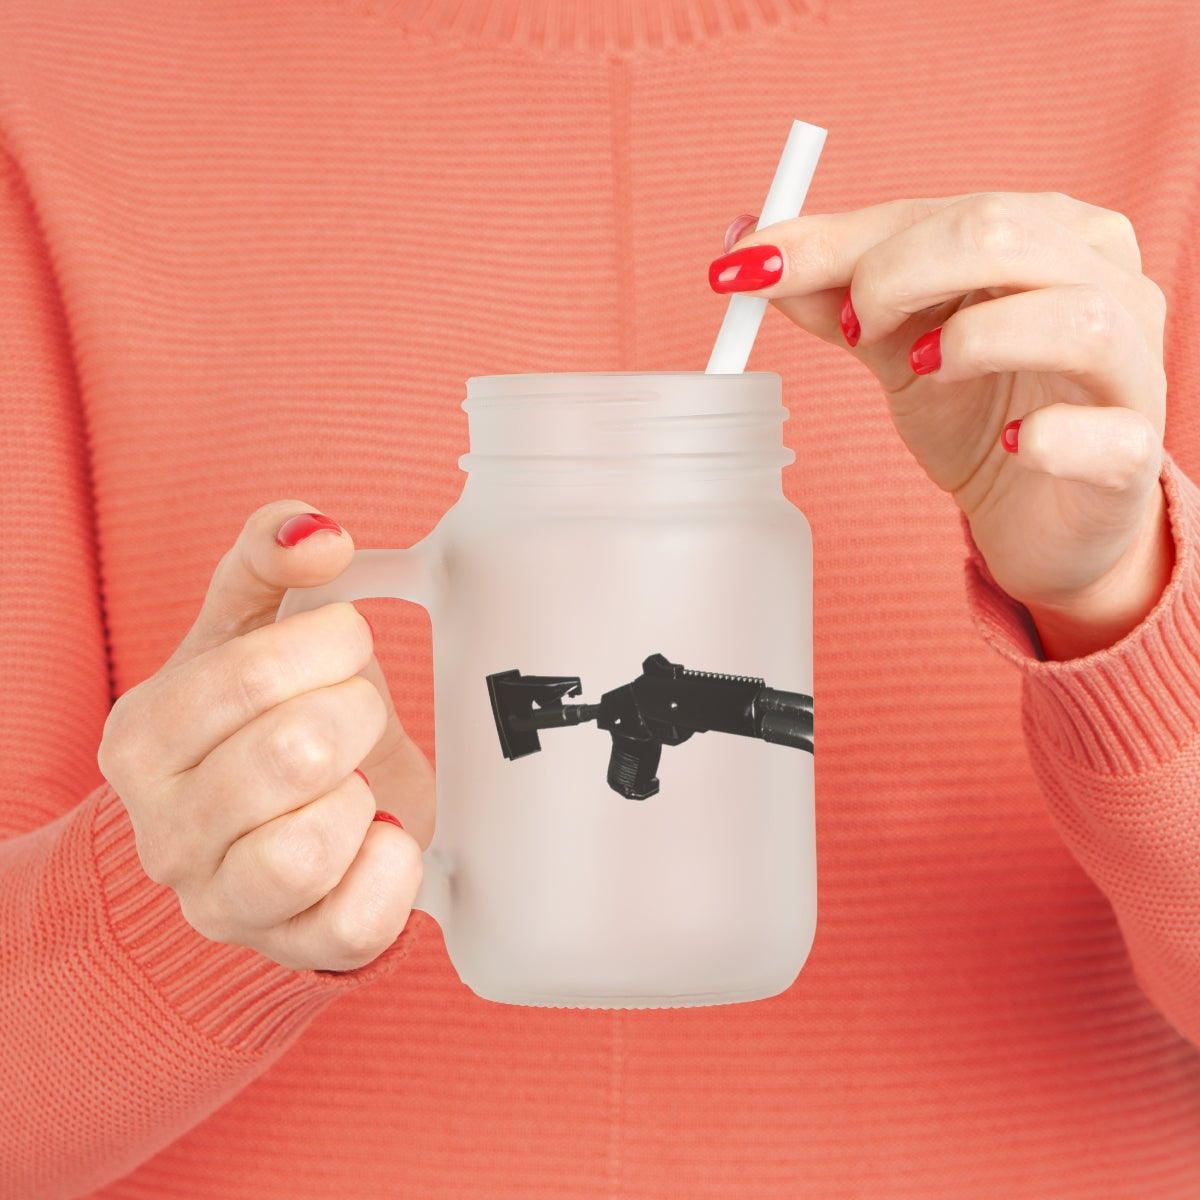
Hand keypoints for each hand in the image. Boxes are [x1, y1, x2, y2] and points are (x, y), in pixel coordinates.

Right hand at [98, 501, 433, 970]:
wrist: (270, 824)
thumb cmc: (261, 717)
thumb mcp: (250, 626)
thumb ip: (268, 558)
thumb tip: (317, 531)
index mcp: (142, 738)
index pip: (252, 675)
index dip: (331, 645)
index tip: (345, 644)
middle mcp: (164, 831)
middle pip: (294, 754)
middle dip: (356, 714)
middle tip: (356, 713)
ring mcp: (222, 902)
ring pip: (309, 849)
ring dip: (362, 796)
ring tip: (356, 779)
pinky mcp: (292, 949)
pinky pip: (356, 923)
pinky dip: (393, 867)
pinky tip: (381, 833)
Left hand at [712, 193, 1172, 658]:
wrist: (1039, 514)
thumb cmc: (978, 412)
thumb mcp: (896, 345)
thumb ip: (834, 295)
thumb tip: (747, 249)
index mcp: (1047, 234)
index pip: (938, 211)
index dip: (837, 240)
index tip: (749, 269)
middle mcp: (1105, 280)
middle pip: (1003, 234)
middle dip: (897, 274)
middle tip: (852, 329)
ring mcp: (1132, 366)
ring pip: (1074, 317)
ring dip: (973, 340)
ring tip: (921, 371)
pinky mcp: (1134, 454)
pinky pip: (1107, 434)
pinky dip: (1050, 437)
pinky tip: (1013, 446)